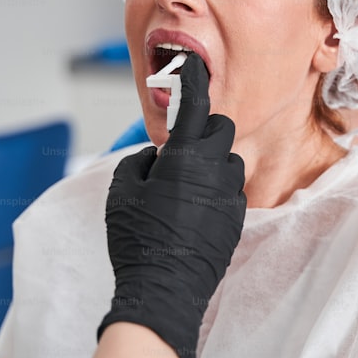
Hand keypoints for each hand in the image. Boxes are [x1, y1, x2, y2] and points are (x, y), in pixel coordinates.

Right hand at [98, 53, 245, 357]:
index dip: (190, 81)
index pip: (194, 105)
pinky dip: (215, 190)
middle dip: (203, 131)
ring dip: (212, 162)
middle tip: (178, 151)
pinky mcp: (236, 220)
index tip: (189, 67)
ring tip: (184, 186)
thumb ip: (139, 163)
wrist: (164, 290)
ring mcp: (230, 196)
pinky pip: (230, 190)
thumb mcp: (121, 192)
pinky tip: (192, 210)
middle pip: (221, 129)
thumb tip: (156, 158)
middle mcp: (215, 170)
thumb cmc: (136, 240)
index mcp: (186, 157)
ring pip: (230, 161)